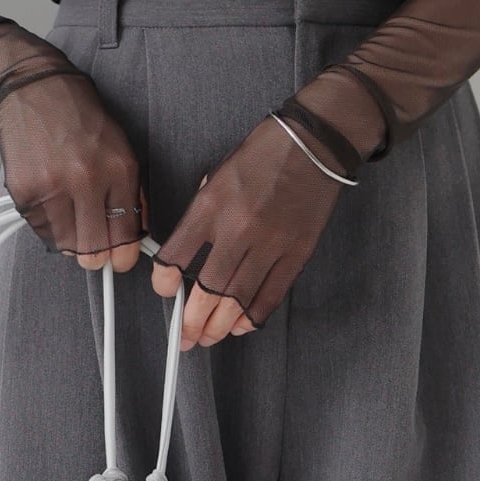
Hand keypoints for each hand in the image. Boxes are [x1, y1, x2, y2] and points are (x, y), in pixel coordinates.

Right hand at [0, 71, 148, 273]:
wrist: (33, 89)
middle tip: (94, 252)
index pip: (126, 233)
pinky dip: (46, 224)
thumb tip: (135, 232)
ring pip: (66, 245)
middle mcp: (86, 180)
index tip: (120, 260)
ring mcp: (52, 187)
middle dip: (96, 256)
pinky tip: (50, 201)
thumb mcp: (120, 147)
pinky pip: (40, 229)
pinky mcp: (25, 191)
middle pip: (95, 249)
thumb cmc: (78, 117)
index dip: (124, 255)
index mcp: (118, 170)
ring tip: (69, 218)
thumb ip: (130, 191)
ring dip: (70, 239)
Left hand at [149, 113, 347, 346]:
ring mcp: (270, 244)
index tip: (165, 291)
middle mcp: (238, 228)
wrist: (315, 143)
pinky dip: (254, 316)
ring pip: (238, 299)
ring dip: (220, 326)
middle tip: (185, 336)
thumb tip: (191, 251)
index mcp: (212, 205)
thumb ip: (203, 213)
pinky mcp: (296, 253)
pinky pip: (272, 295)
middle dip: (192, 321)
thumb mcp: (218, 175)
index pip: (176, 256)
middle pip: (208, 290)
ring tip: (209, 337)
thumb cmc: (264, 153)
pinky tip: (242, 325)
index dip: (164, 283)